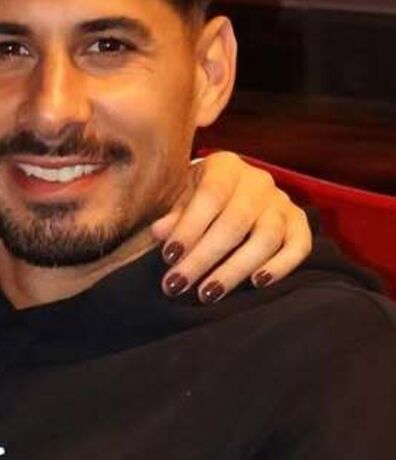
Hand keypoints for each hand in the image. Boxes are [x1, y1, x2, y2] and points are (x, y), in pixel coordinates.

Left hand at [151, 152, 311, 302]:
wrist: (225, 190)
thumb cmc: (194, 197)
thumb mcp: (178, 198)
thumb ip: (171, 215)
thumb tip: (160, 232)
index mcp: (225, 166)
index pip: (211, 196)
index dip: (190, 228)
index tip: (169, 256)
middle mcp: (258, 181)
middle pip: (236, 223)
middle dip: (204, 258)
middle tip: (178, 284)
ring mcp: (282, 202)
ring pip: (266, 238)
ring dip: (235, 270)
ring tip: (207, 293)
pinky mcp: (299, 223)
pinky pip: (299, 246)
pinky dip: (280, 267)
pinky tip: (256, 284)